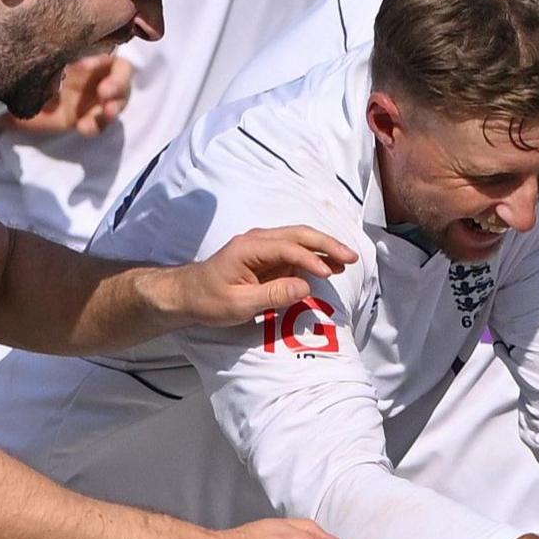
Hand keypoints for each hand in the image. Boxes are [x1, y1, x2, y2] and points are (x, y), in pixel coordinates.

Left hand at [4, 53, 131, 138]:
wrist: (5, 102)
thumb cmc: (20, 72)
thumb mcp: (31, 60)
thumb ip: (39, 54)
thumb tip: (34, 38)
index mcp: (82, 52)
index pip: (104, 47)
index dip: (101, 58)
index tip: (82, 66)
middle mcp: (92, 72)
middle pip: (121, 73)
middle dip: (118, 83)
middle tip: (105, 93)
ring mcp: (92, 97)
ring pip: (118, 99)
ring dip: (116, 105)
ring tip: (106, 112)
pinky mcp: (87, 117)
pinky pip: (101, 122)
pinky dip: (96, 125)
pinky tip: (82, 127)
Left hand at [157, 225, 357, 328]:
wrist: (187, 295)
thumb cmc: (208, 300)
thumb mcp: (239, 304)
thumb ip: (273, 295)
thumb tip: (306, 287)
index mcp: (248, 248)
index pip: (287, 248)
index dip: (310, 260)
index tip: (328, 275)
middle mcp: (258, 240)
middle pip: (299, 235)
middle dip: (326, 245)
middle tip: (351, 257)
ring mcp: (263, 247)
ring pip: (299, 240)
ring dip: (323, 249)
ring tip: (346, 262)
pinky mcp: (267, 257)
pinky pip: (294, 252)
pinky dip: (313, 257)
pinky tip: (328, 267)